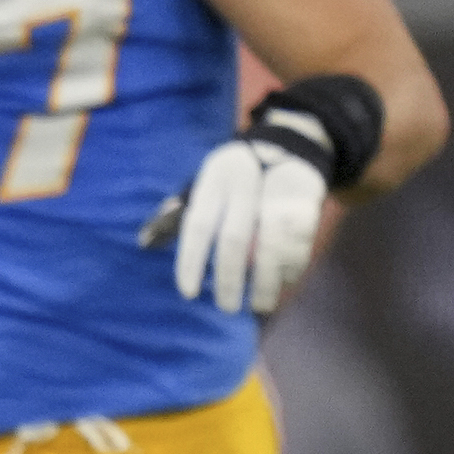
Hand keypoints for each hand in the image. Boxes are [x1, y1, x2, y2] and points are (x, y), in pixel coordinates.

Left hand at [165, 133, 327, 313]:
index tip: (188, 293)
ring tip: (260, 306)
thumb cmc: (235, 178)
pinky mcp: (308, 200)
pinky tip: (282, 284)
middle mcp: (243, 184)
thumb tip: (145, 241)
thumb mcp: (207, 184)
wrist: (288, 146)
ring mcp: (278, 191)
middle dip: (229, 279)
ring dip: (266, 283)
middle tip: (226, 307)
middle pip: (234, 238)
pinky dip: (291, 269)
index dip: (190, 261)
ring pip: (272, 245)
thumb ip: (179, 214)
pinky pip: (300, 243)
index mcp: (213, 181)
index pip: (197, 224)